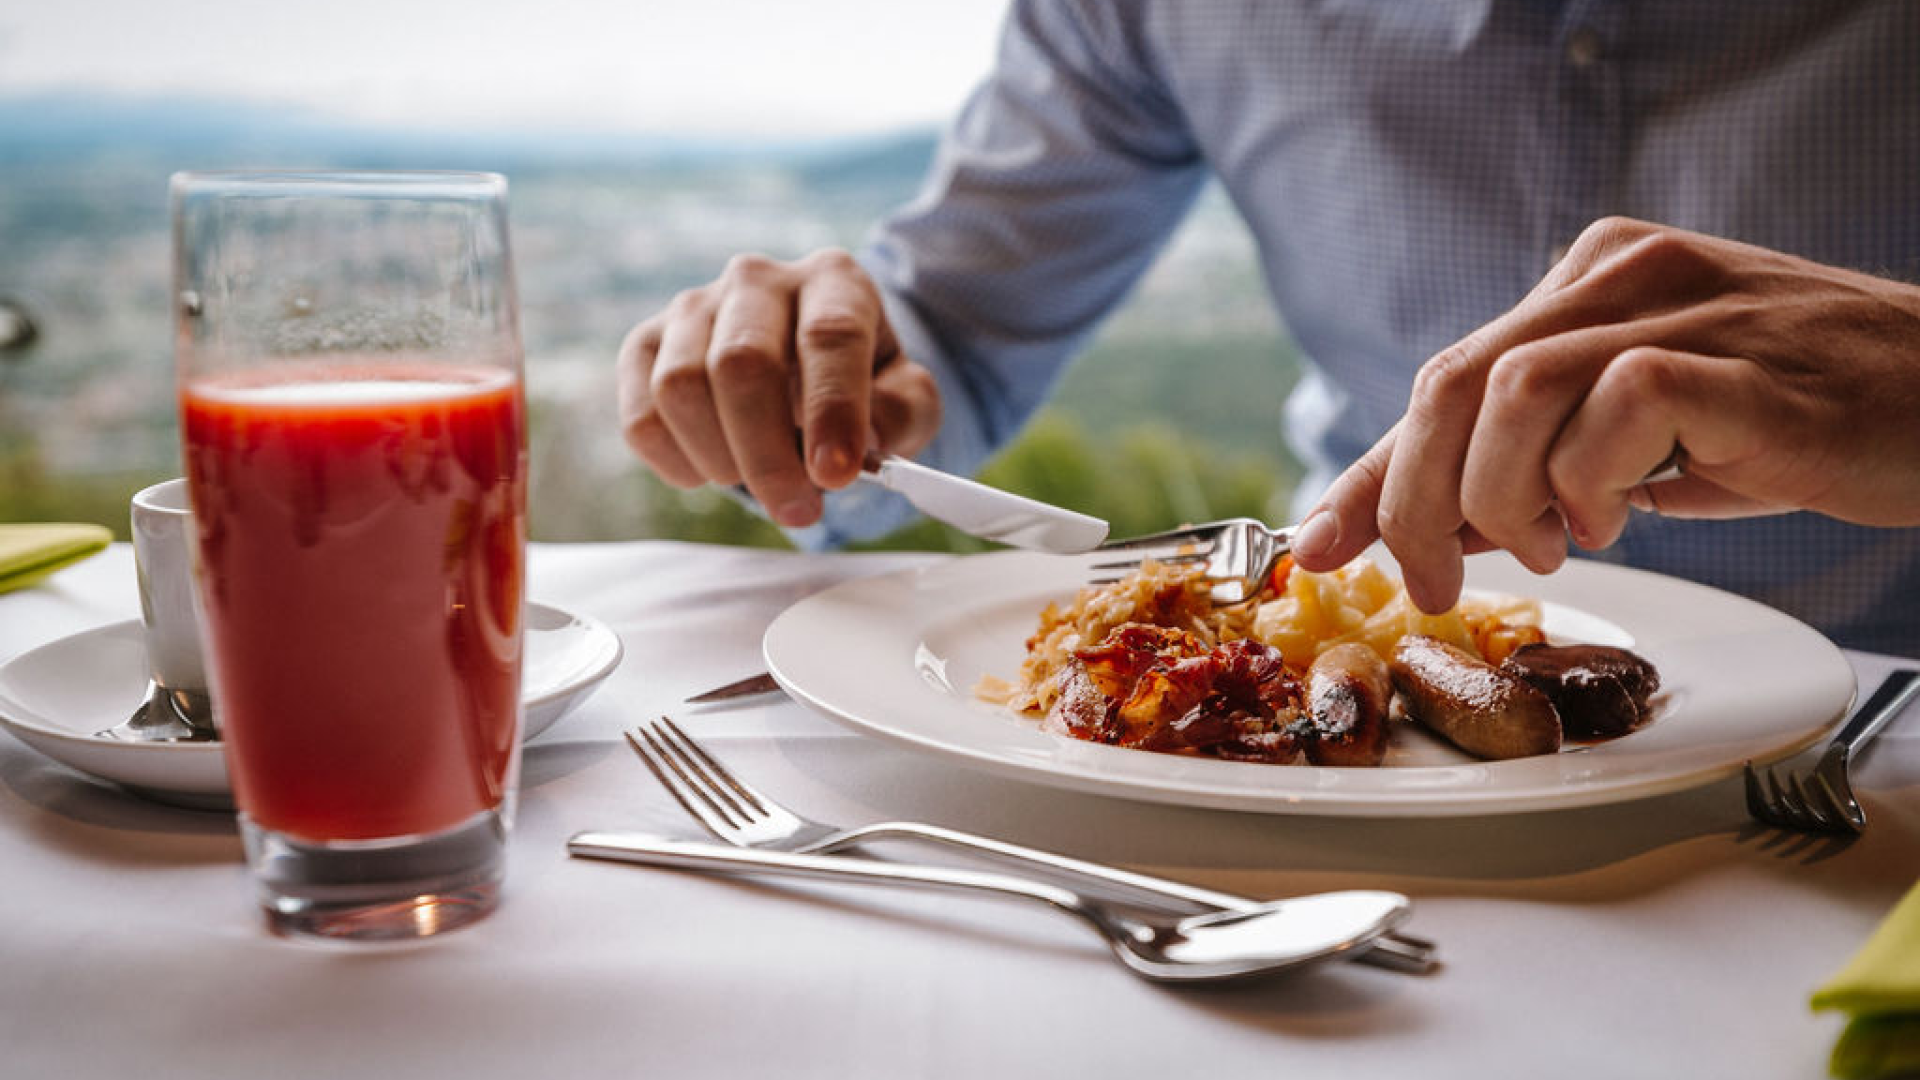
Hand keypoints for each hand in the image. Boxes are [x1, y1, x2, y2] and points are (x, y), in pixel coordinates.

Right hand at [616, 249, 941, 525]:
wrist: (807, 366)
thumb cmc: (862, 384)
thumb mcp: (906, 396)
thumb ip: (902, 412)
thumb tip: (863, 440)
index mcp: (833, 281)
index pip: (829, 335)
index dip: (832, 410)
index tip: (836, 474)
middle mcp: (758, 280)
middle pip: (742, 362)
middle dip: (768, 454)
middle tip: (796, 509)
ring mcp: (693, 307)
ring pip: (681, 387)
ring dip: (720, 458)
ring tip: (755, 484)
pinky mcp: (646, 345)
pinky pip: (641, 413)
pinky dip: (674, 460)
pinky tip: (710, 471)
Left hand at [1291, 217, 1919, 611]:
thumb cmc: (1792, 421)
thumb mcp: (1637, 444)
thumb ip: (1534, 467)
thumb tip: (1427, 528)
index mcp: (1585, 284)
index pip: (1445, 380)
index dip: (1370, 471)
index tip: (1319, 544)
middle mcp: (1618, 276)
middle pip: (1453, 382)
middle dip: (1412, 498)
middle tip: (1430, 580)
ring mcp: (1678, 306)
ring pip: (1513, 388)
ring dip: (1503, 492)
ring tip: (1552, 542)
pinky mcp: (1736, 358)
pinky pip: (1618, 404)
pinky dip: (1593, 477)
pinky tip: (1622, 514)